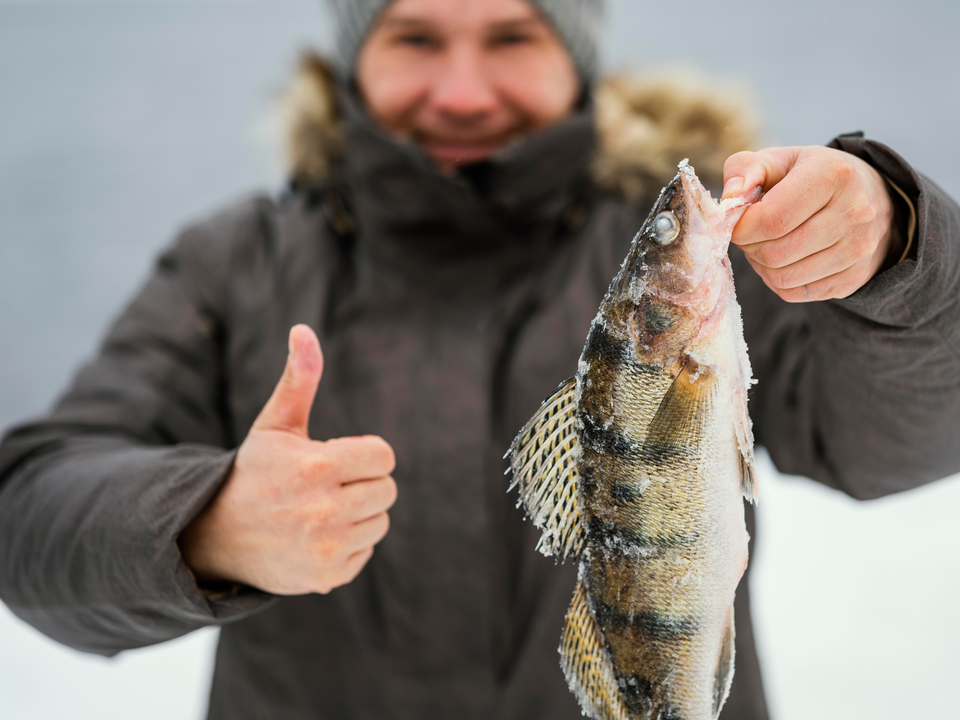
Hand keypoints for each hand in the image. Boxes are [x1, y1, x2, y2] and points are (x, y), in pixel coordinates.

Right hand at [179, 325, 396, 594]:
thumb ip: (299, 378)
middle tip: (326, 485)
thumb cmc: (255, 472)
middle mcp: (323, 511)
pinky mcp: (327, 577)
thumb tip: (303, 329)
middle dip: (362, 482)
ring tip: (319, 510)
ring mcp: (326, 548)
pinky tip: (316, 536)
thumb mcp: (275, 424)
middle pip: (387, 489)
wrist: (215, 535)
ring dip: (358, 513)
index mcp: (316, 467)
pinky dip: (349, 543)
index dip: (364, 453)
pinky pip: (367, 550)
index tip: (337, 457)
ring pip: (380, 520)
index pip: (384, 456)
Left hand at [722, 146, 895, 301]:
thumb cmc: (810, 175)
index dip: (741, 227)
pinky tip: (783, 259)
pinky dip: (778, 280)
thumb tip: (730, 197)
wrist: (869, 196)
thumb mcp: (778, 159)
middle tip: (750, 233)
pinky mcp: (854, 278)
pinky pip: (794, 293)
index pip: (771, 219)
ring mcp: (859, 249)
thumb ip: (745, 168)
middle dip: (750, 246)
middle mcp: (854, 213)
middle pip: (774, 253)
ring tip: (766, 243)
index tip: (736, 221)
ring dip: (761, 265)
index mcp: (833, 175)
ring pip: (782, 278)